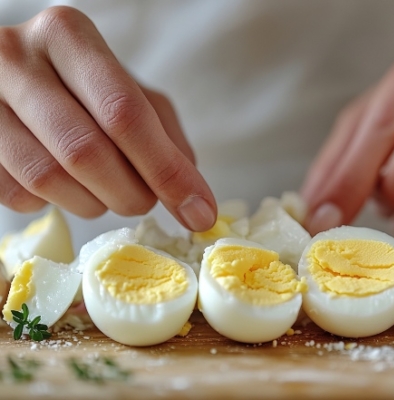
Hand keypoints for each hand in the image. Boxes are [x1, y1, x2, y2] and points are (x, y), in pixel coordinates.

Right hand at [0, 6, 215, 230]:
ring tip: (108, 192)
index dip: (166, 171)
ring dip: (94, 203)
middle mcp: (16, 58)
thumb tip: (193, 200)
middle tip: (146, 202)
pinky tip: (68, 185)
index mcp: (70, 37)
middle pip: (85, 151)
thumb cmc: (87, 88)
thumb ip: (166, 137)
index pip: (124, 113)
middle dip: (130, 193)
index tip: (199, 212)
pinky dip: (54, 203)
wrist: (20, 80)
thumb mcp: (133, 94)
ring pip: (48, 178)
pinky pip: (18, 195)